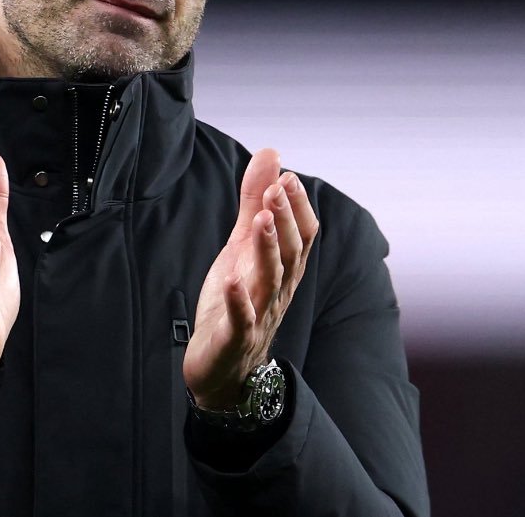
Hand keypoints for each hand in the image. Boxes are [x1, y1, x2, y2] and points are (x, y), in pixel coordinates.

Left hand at [183, 148, 317, 408]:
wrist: (221, 367)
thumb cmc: (236, 301)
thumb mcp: (241, 246)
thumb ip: (254, 201)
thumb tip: (272, 155)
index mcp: (282, 269)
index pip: (303, 236)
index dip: (297, 207)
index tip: (288, 177)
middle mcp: (277, 290)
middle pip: (291, 253)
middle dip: (285, 220)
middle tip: (277, 189)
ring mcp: (258, 314)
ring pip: (270, 281)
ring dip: (267, 250)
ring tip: (261, 220)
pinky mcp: (234, 337)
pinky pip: (241, 320)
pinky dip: (240, 301)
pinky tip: (234, 282)